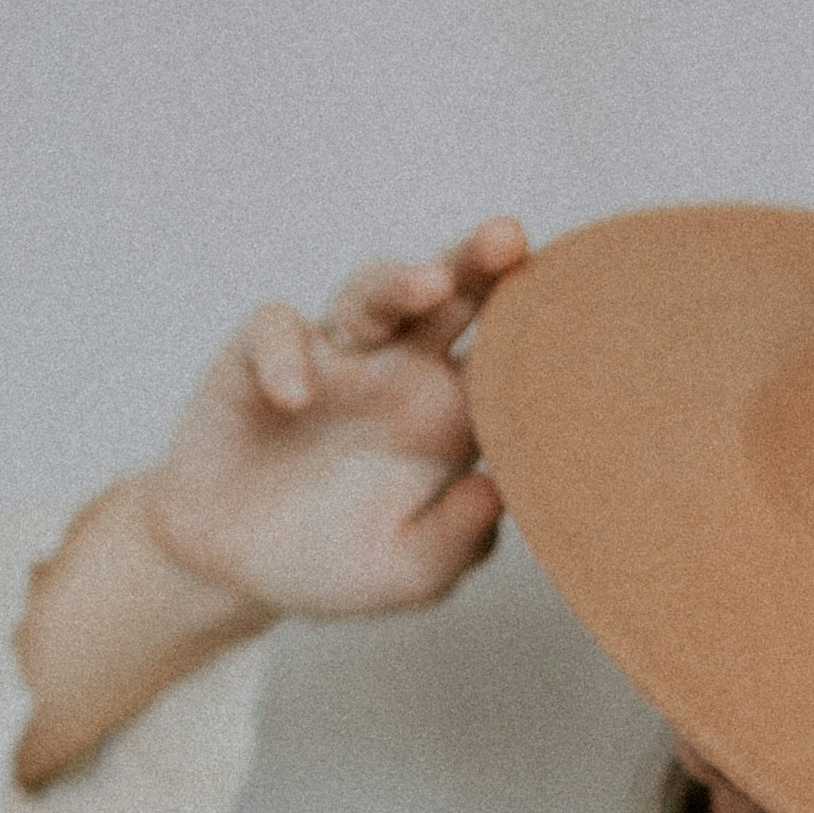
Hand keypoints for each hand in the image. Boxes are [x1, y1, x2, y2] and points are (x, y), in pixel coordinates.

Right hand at [141, 220, 529, 622]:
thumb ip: (457, 540)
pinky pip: (275, 331)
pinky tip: (296, 397)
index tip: (578, 317)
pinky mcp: (258, 357)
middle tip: (511, 239)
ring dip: (399, 282)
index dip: (534, 332)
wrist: (236, 568)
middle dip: (479, 262)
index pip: (504, 356)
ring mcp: (333, 356)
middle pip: (449, 295)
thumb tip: (500, 493)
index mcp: (450, 414)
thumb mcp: (407, 573)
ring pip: (371, 292)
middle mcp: (400, 370)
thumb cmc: (337, 562)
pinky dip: (285, 354)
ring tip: (431, 285)